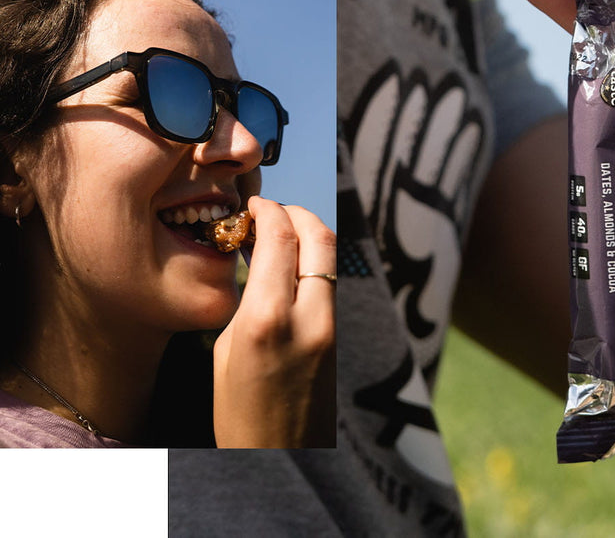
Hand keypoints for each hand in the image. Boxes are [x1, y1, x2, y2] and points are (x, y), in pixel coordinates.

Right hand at [213, 196, 335, 447]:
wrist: (281, 458)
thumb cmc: (237, 412)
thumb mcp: (226, 349)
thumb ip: (250, 298)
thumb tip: (262, 257)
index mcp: (267, 320)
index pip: (281, 238)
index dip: (269, 211)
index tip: (255, 205)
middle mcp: (308, 318)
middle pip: (320, 237)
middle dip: (298, 213)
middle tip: (274, 212)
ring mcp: (331, 328)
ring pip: (331, 258)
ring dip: (309, 236)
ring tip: (280, 235)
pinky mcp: (340, 337)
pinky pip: (331, 283)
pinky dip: (314, 263)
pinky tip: (292, 266)